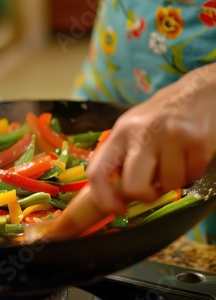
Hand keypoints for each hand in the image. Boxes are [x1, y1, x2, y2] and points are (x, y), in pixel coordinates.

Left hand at [86, 63, 215, 213]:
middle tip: (152, 189)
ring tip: (175, 161)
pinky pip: (192, 175)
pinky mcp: (198, 140)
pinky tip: (190, 155)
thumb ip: (121, 158)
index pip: (97, 172)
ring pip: (168, 185)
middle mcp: (142, 133)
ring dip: (173, 181)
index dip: (103, 198)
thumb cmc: (161, 117)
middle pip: (133, 187)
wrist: (202, 90)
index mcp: (120, 133)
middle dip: (145, 195)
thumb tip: (110, 197)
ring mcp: (171, 136)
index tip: (116, 209)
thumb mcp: (133, 130)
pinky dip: (192, 172)